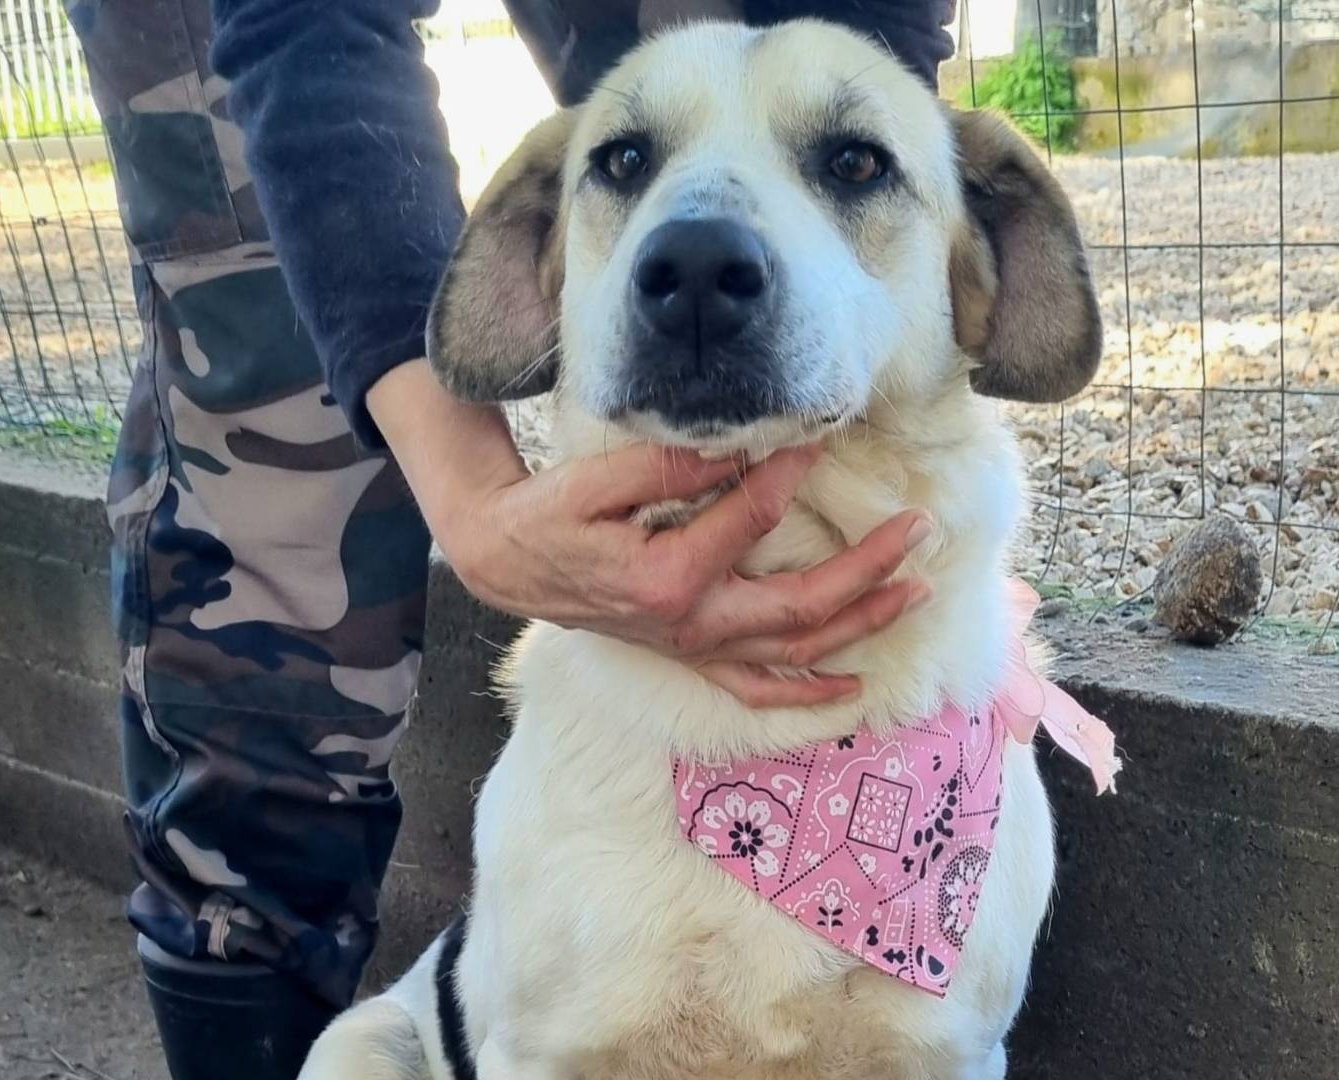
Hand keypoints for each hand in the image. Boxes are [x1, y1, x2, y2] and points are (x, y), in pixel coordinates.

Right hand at [369, 361, 930, 707]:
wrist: (509, 563)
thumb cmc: (548, 516)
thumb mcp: (595, 481)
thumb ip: (670, 468)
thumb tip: (742, 451)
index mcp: (670, 578)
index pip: (754, 521)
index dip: (789, 476)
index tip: (815, 440)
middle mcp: (692, 625)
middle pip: (803, 606)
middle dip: (871, 569)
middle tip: (920, 529)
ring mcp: (694, 648)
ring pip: (795, 650)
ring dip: (862, 624)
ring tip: (917, 591)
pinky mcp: (691, 656)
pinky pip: (757, 688)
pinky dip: (807, 694)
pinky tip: (852, 689)